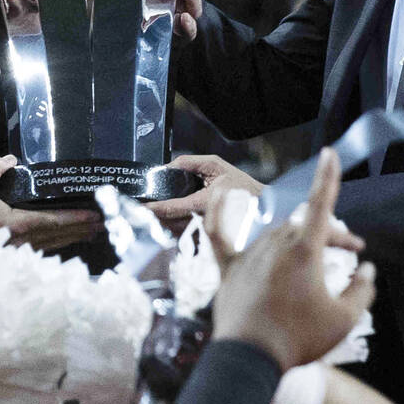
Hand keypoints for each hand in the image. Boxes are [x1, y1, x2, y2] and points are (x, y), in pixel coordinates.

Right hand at [0, 155, 102, 250]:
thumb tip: (11, 158)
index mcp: (17, 224)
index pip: (53, 220)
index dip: (75, 218)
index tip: (94, 216)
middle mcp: (21, 241)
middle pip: (58, 236)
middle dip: (80, 229)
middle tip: (102, 225)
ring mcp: (16, 251)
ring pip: (50, 246)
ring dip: (71, 239)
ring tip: (89, 234)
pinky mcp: (9, 255)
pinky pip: (39, 250)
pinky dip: (54, 245)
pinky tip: (61, 243)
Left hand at [145, 153, 263, 231]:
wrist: (263, 208)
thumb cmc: (242, 186)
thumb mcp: (216, 165)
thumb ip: (190, 163)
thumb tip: (167, 167)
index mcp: (206, 200)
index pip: (175, 206)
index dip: (156, 207)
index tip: (143, 206)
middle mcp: (205, 219)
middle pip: (172, 221)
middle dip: (156, 217)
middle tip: (141, 211)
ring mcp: (206, 232)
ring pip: (177, 231)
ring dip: (163, 225)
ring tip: (150, 216)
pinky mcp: (208, 239)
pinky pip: (187, 236)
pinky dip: (176, 229)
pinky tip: (168, 223)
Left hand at [206, 149, 375, 371]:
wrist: (252, 357)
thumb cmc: (299, 339)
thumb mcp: (344, 319)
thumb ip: (362, 290)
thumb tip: (368, 270)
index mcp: (305, 251)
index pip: (321, 205)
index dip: (327, 177)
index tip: (329, 153)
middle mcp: (276, 244)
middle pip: (303, 226)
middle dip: (325, 236)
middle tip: (343, 254)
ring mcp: (249, 254)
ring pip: (274, 233)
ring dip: (293, 240)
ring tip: (307, 268)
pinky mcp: (228, 268)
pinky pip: (218, 232)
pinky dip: (217, 210)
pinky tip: (217, 192)